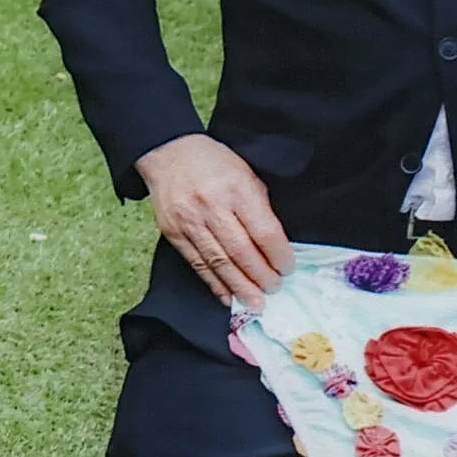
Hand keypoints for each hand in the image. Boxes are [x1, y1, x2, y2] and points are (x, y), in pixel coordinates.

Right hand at [135, 132, 293, 306]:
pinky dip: (214, 283)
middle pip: (242, 251)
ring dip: (240, 286)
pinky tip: (227, 296)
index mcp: (237, 189)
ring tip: (255, 302)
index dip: (278, 255)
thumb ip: (259, 206)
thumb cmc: (213, 162)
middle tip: (274, 289)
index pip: (263, 231)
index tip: (288, 268)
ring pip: (219, 262)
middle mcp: (212, 207)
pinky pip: (197, 264)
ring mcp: (190, 222)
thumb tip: (274, 244)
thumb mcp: (246, 173)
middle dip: (261, 276)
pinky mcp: (174, 233)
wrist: (168, 153)